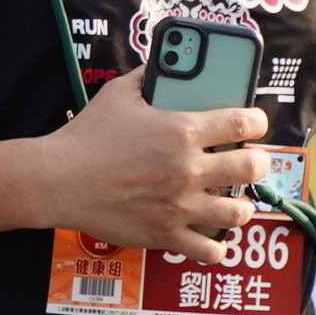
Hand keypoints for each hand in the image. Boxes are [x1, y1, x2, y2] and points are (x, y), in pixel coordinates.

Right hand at [36, 79, 268, 260]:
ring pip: (238, 212)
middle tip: (251, 162)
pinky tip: (211, 236)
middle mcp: (188, 169)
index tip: (255, 124)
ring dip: (242, 205)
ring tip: (233, 200)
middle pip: (252, 167)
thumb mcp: (118, 94)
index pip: (243, 123)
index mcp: (181, 130)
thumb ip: (149, 77)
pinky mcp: (164, 234)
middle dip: (258, 162)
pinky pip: (208, 250)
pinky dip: (215, 247)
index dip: (258, 121)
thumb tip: (165, 63)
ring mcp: (179, 206)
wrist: (57, 180)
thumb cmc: (86, 136)